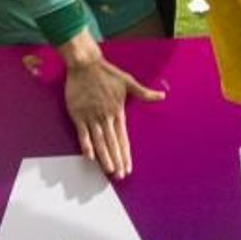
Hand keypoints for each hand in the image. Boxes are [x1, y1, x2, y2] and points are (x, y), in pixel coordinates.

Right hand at [61, 35, 163, 179]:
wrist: (86, 65)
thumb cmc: (107, 73)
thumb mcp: (128, 82)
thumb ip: (144, 93)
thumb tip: (162, 96)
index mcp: (118, 112)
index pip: (123, 138)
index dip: (126, 154)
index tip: (128, 167)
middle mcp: (105, 117)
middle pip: (112, 143)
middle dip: (117, 161)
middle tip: (121, 175)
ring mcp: (91, 116)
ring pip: (99, 141)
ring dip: (105, 157)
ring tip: (110, 170)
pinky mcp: (78, 114)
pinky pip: (82, 133)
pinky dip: (86, 145)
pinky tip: (90, 157)